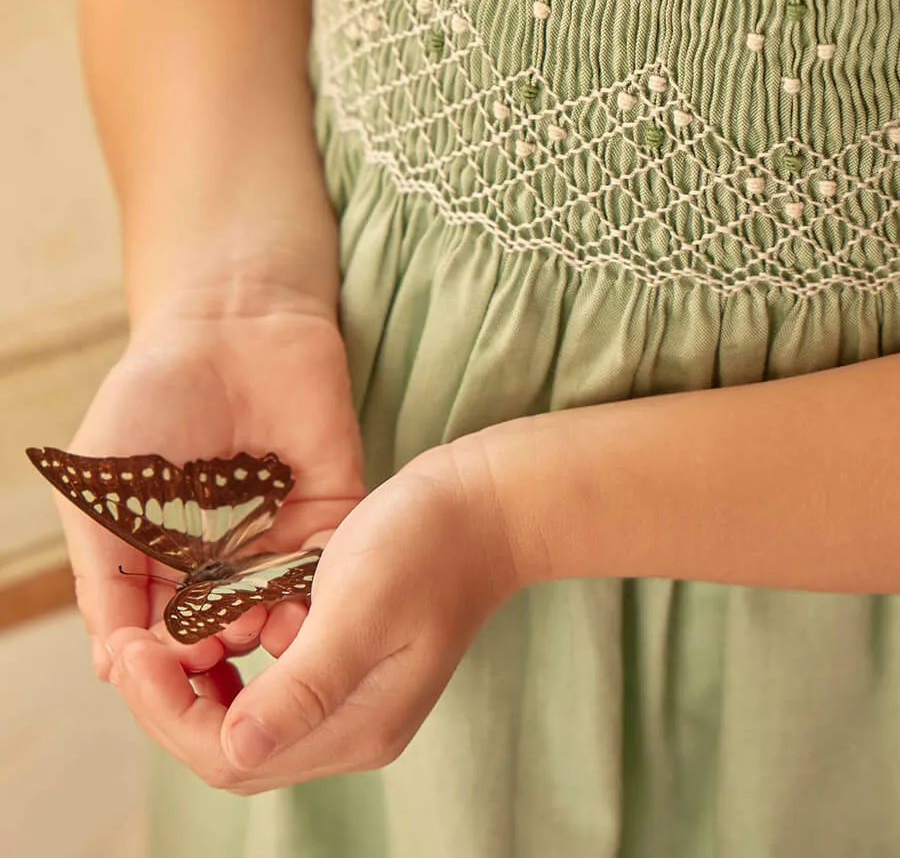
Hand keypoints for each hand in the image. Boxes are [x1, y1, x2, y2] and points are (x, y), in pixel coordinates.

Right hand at [60, 285, 366, 680]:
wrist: (227, 322)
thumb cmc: (150, 396)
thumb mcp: (101, 486)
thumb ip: (104, 572)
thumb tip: (111, 665)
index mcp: (168, 562)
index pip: (166, 636)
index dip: (165, 660)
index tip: (163, 668)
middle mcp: (227, 561)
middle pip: (227, 633)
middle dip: (221, 651)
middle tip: (214, 652)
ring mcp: (281, 537)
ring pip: (281, 609)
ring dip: (272, 632)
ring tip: (257, 632)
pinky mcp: (332, 510)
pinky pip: (332, 564)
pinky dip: (322, 591)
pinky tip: (305, 604)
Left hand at [104, 438, 519, 791]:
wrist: (490, 505)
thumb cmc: (429, 542)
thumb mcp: (361, 605)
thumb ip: (303, 684)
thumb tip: (234, 750)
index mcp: (355, 724)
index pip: (232, 755)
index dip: (168, 712)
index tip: (131, 651)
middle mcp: (350, 726)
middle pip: (232, 748)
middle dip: (170, 704)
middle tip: (128, 645)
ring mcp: (351, 697)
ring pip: (244, 719)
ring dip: (193, 686)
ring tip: (159, 636)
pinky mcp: (348, 662)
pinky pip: (267, 684)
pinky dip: (227, 662)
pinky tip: (210, 623)